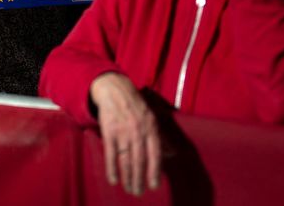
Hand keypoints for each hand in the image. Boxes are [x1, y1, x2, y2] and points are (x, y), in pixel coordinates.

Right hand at [89, 72, 161, 195]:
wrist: (115, 90)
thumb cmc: (136, 106)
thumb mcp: (153, 119)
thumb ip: (162, 138)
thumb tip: (174, 153)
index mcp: (151, 129)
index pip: (155, 155)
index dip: (154, 172)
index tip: (154, 186)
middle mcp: (138, 132)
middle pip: (139, 160)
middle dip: (139, 179)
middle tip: (138, 193)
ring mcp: (123, 132)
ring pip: (126, 160)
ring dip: (127, 177)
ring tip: (129, 189)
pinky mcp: (109, 131)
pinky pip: (111, 153)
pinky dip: (112, 168)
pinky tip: (114, 180)